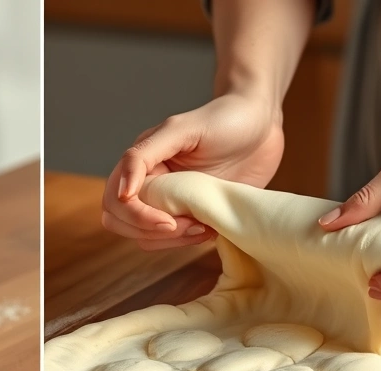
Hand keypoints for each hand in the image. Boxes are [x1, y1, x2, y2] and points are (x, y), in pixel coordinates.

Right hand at [101, 93, 283, 249]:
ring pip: (145, 238)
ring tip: (203, 227)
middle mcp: (150, 184)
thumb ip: (143, 155)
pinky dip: (187, 243)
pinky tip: (211, 228)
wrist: (264, 124)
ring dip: (171, 241)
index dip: (137, 217)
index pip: (117, 201)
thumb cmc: (226, 118)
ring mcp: (170, 202)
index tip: (169, 221)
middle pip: (121, 222)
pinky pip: (174, 241)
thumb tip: (122, 193)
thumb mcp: (181, 129)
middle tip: (190, 224)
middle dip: (151, 231)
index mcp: (142, 163)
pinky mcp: (193, 215)